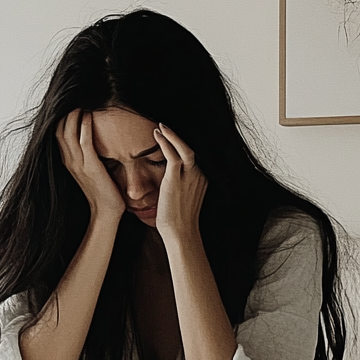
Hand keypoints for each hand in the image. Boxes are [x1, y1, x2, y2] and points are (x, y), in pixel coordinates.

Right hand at [56, 110, 124, 221]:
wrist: (106, 212)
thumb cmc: (103, 192)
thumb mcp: (90, 171)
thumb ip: (88, 157)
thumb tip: (93, 142)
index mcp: (68, 162)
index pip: (58, 134)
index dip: (61, 119)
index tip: (69, 105)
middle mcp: (70, 161)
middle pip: (59, 130)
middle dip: (65, 113)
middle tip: (74, 98)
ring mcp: (78, 164)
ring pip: (69, 133)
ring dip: (73, 115)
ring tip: (80, 101)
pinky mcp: (90, 166)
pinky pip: (84, 141)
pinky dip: (85, 126)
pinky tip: (88, 115)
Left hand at [153, 122, 206, 242]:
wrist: (179, 233)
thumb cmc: (177, 219)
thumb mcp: (182, 197)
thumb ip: (180, 185)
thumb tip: (169, 180)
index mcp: (201, 178)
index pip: (193, 154)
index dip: (182, 143)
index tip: (172, 134)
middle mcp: (198, 175)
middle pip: (192, 147)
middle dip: (179, 135)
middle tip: (166, 125)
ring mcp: (189, 177)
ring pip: (185, 148)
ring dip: (173, 135)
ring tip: (161, 126)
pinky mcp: (176, 180)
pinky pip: (172, 155)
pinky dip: (165, 142)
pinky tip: (157, 134)